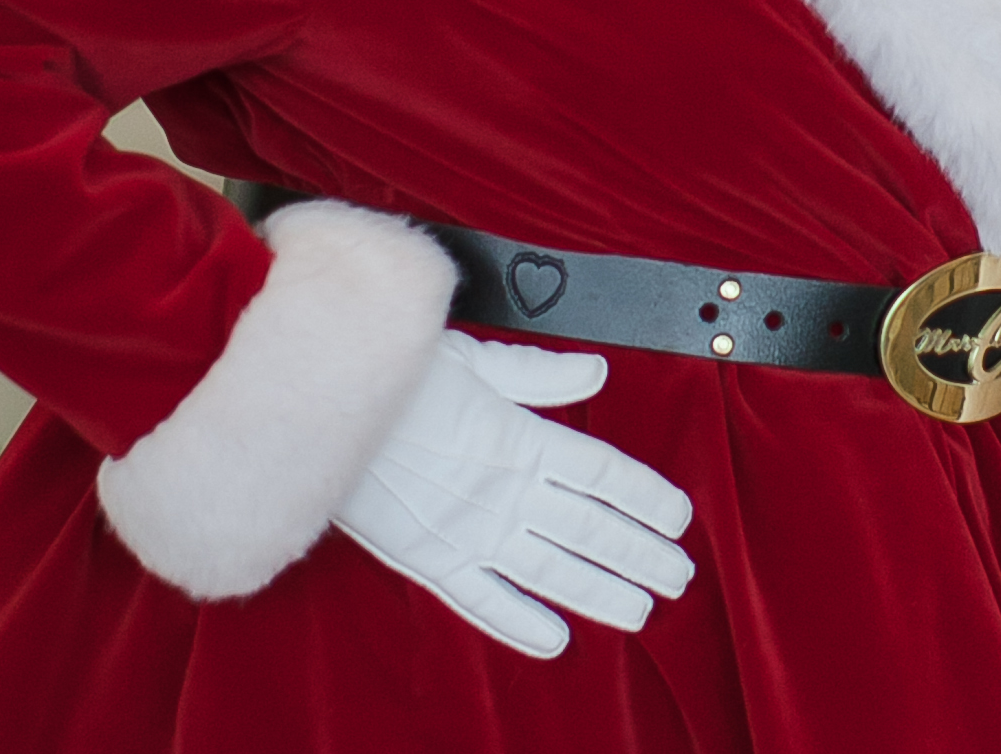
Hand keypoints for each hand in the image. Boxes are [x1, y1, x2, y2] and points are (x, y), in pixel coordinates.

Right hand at [332, 332, 695, 655]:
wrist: (321, 410)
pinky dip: (518, 623)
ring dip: (598, 592)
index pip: (601, 473)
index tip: (679, 518)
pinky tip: (554, 641)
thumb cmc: (398, 374)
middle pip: (589, 528)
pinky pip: (482, 600)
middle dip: (638, 554)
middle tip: (679, 576)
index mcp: (520, 438)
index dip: (645, 497)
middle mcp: (504, 491)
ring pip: (549, 570)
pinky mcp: (430, 559)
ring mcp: (469, 530)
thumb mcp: (477, 360)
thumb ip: (540, 375)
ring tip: (641, 611)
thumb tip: (597, 371)